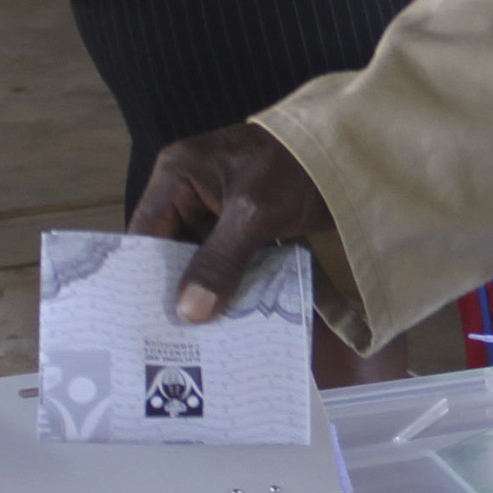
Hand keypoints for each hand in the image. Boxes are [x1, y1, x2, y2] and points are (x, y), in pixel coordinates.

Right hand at [129, 124, 336, 323]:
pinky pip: (225, 259)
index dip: (143, 275)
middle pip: (169, 249)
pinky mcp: (241, 224)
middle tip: (170, 341)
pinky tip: (229, 320)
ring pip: (198, 259)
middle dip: (175, 289)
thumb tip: (188, 313)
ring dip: (205, 292)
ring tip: (197, 340)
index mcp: (177, 175)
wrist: (350, 151)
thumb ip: (219, 261)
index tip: (143, 320)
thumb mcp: (254, 214)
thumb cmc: (296, 166)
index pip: (145, 232)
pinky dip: (229, 284)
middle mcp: (188, 191)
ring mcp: (216, 209)